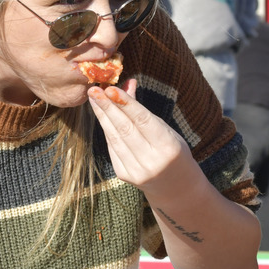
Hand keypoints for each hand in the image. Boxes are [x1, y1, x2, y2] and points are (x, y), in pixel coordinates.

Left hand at [86, 79, 191, 194]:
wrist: (175, 186)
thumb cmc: (172, 150)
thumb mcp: (165, 128)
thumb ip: (143, 110)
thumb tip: (127, 83)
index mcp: (168, 147)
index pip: (143, 120)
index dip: (125, 104)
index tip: (109, 88)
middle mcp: (151, 161)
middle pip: (124, 128)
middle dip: (107, 107)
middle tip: (94, 89)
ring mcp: (136, 170)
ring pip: (114, 137)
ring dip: (102, 116)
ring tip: (93, 98)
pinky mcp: (124, 175)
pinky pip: (112, 147)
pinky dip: (107, 129)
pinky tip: (101, 114)